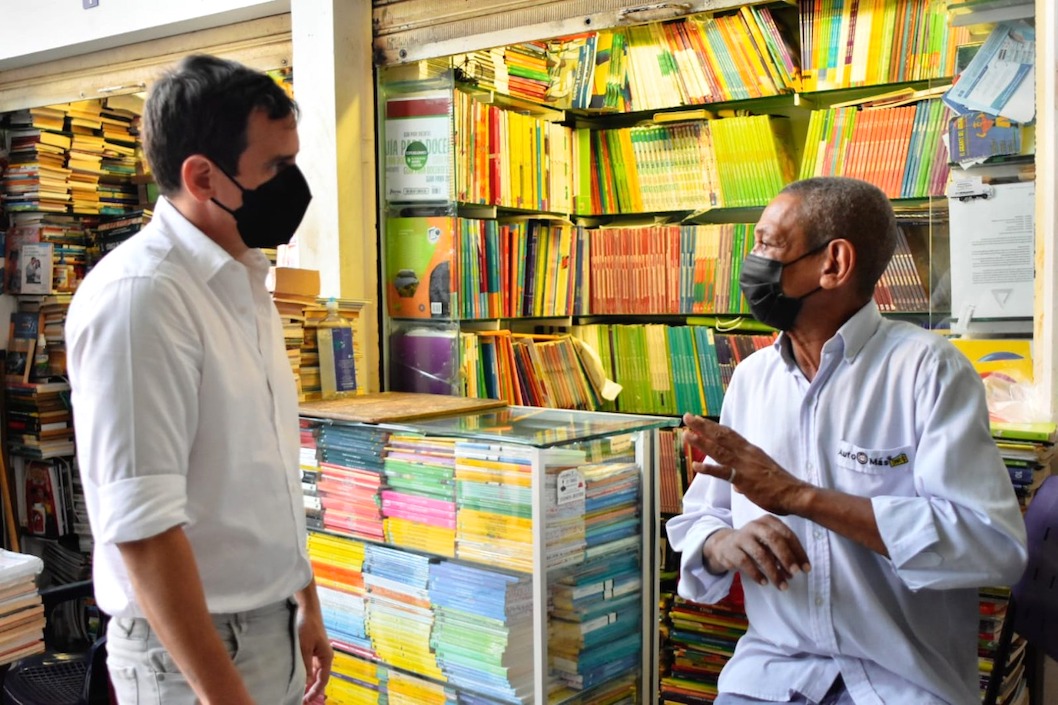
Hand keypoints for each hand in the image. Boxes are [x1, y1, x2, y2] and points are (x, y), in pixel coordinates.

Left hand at [297, 608, 332, 702]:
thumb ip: (306, 665)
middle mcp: (324, 656)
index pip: (323, 679)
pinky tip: (299, 677)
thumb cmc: (307, 626)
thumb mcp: (304, 647)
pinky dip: (306, 672)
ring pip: (315, 672)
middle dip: (313, 688)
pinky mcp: (313, 649)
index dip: (316, 691)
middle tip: (302, 699)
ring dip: (309, 681)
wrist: (307, 609)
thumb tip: (307, 682)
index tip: (307, 700)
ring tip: (300, 691)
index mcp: (326, 657)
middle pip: (320, 677)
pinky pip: (311, 665)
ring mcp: (319, 653)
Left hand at [683, 413, 811, 515]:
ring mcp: (744, 466)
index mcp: (750, 450)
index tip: (699, 419)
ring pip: (719, 451)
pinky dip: (709, 469)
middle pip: (721, 436)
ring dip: (701, 442)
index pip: (729, 434)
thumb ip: (745, 478)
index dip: (713, 426)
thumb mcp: (761, 475)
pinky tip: (696, 466)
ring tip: (687, 434)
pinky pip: (724, 473)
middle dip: (703, 426)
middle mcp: (746, 454)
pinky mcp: (744, 480)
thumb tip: (735, 485)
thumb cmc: (780, 486)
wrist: (795, 493)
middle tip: (687, 417)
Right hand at [704, 518, 809, 588]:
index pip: (787, 535)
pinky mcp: (731, 549)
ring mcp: (741, 536)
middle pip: (774, 540)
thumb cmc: (755, 545)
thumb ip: (784, 551)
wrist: (726, 546)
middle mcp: (755, 525)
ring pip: (760, 554)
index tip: (806, 569)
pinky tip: (764, 583)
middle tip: (795, 574)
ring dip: (774, 572)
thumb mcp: (769, 542)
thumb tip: (799, 568)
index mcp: (768, 521)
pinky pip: (745, 562)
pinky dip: (756, 574)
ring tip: (782, 586)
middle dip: (787, 558)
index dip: (798, 552)